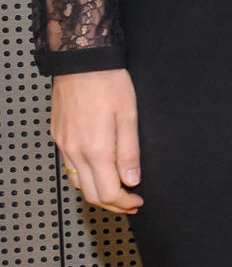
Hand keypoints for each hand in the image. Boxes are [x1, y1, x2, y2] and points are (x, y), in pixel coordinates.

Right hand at [51, 69, 141, 213]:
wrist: (81, 62)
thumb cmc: (108, 83)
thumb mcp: (129, 116)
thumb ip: (129, 152)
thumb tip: (131, 180)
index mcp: (95, 149)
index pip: (107, 192)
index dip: (124, 203)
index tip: (137, 202)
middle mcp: (74, 151)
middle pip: (90, 194)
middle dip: (112, 204)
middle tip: (130, 203)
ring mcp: (64, 145)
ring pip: (77, 182)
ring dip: (97, 192)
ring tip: (117, 190)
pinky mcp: (59, 137)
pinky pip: (69, 167)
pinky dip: (85, 177)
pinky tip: (98, 172)